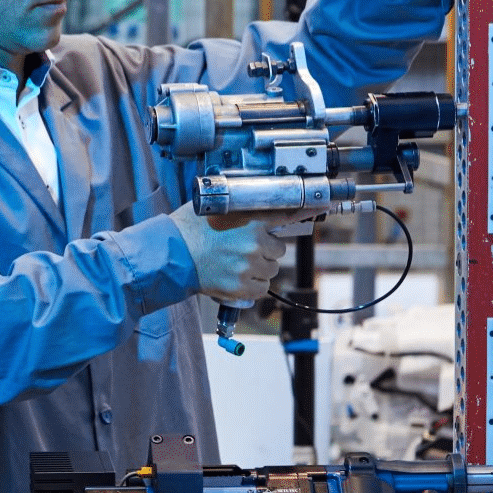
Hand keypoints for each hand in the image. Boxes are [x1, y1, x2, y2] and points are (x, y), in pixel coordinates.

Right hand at [169, 204, 299, 301]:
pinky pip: (261, 288)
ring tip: (236, 263)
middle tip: (243, 246)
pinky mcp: (241, 289)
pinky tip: (236, 276)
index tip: (324, 203)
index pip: (286, 214)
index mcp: (249, 222)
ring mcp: (248, 269)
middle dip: (266, 248)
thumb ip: (238, 208)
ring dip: (260, 267)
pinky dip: (252, 284)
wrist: (168, 256)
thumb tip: (253, 204)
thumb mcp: (212, 208)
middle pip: (278, 249)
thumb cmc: (186, 230)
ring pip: (271, 269)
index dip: (306, 210)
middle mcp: (253, 245)